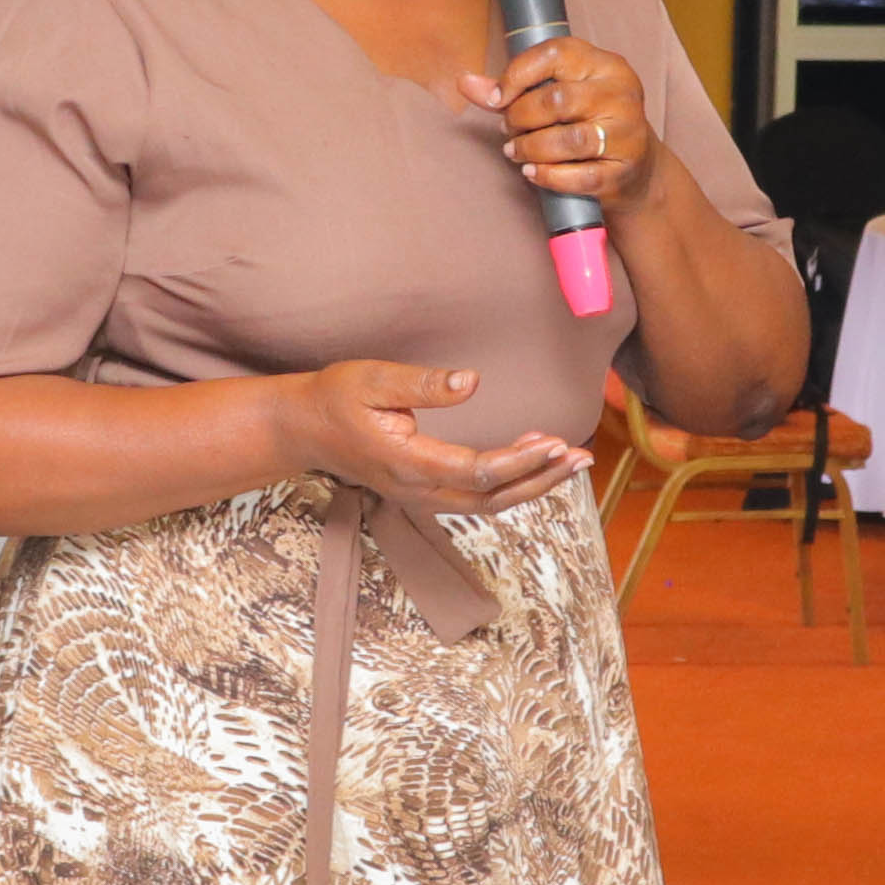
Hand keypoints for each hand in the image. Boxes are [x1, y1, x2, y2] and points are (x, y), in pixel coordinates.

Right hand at [278, 358, 587, 517]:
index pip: (476, 472)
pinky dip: (510, 484)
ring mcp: (420, 496)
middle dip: (540, 481)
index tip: (554, 440)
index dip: (519, 460)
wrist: (304, 428)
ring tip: (568, 462)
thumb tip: (471, 382)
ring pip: (486, 504)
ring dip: (530, 486)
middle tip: (580, 458)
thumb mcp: (373, 379)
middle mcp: (417, 489)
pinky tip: (533, 461)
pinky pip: (475, 498)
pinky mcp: (424, 492)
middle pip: (491, 499)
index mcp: (407, 462)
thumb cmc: (336, 399)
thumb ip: (422, 383)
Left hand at [459, 32, 660, 224]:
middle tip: (508, 129)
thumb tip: (464, 82)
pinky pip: (579, 176)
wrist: (636, 168)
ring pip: (567, 141)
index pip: (555, 54)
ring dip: (530, 148)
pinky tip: (532, 172)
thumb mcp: (557, 95)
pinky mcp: (622, 171)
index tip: (498, 98)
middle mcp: (621, 94)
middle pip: (556, 100)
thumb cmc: (587, 122)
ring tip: (515, 151)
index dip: (517, 75)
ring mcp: (626, 133)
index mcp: (604, 65)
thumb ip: (511, 88)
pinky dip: (547, 176)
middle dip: (520, 117)